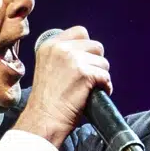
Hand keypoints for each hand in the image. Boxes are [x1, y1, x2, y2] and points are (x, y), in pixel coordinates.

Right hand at [14, 26, 110, 146]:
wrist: (43, 119)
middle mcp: (61, 49)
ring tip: (91, 88)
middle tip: (89, 77)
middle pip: (96, 46)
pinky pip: (106, 77)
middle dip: (96, 62)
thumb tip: (86, 53)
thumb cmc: (46, 101)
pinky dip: (106, 87)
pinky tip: (97, 94)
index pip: (80, 32)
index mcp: (50, 45)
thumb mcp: (46, 68)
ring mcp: (74, 61)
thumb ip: (62, 56)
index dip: (87, 47)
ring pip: (104, 62)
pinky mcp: (85, 74)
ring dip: (101, 75)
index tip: (85, 62)